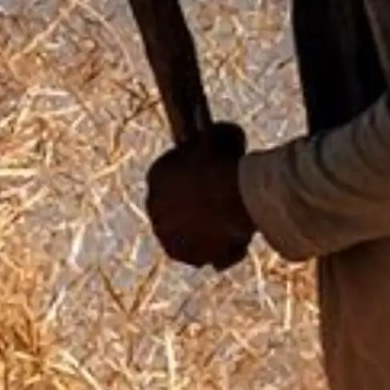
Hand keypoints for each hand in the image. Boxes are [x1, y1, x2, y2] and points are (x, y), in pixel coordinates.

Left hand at [144, 123, 253, 269]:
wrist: (232, 194)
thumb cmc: (228, 162)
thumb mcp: (223, 136)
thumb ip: (216, 138)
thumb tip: (225, 135)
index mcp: (156, 175)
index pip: (171, 177)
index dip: (193, 180)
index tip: (211, 183)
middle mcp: (153, 205)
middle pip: (176, 208)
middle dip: (194, 209)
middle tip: (222, 208)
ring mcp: (164, 233)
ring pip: (187, 233)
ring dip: (203, 234)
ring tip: (231, 230)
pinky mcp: (181, 254)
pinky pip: (198, 254)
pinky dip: (215, 253)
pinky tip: (236, 247)